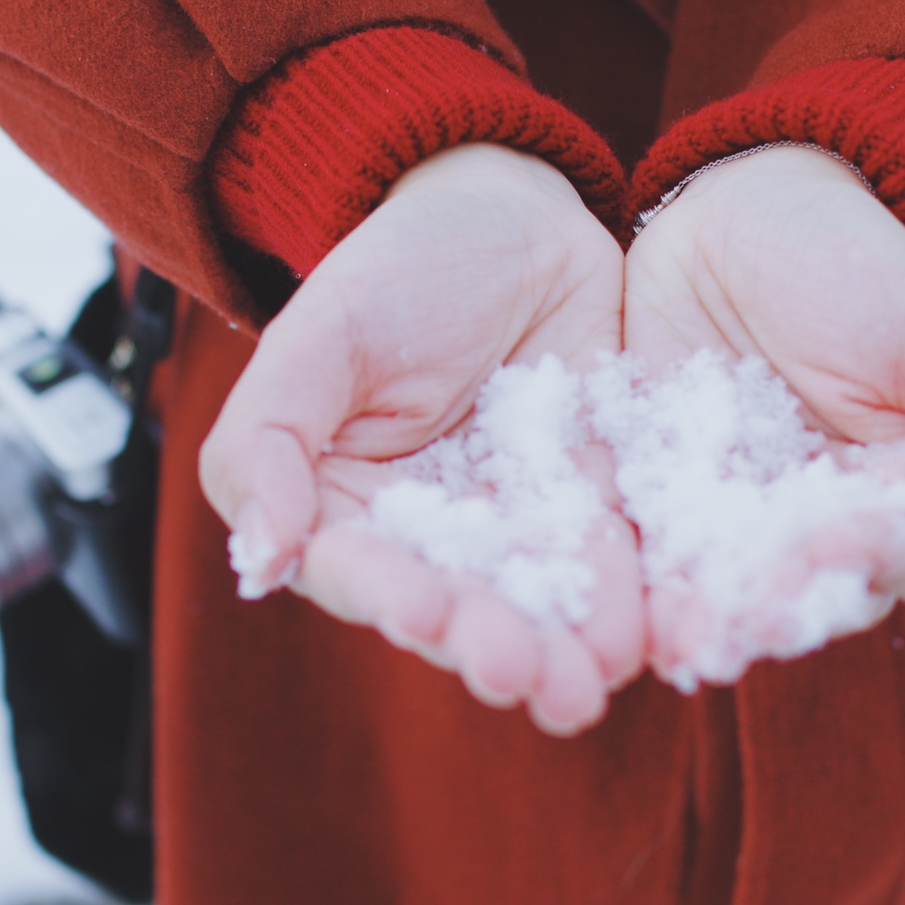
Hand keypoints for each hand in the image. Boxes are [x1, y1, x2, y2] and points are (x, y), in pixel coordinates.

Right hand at [199, 144, 644, 734]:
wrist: (511, 215)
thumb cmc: (395, 268)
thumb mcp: (321, 333)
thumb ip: (271, 434)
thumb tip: (263, 549)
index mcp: (340, 505)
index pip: (359, 570)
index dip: (390, 597)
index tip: (427, 613)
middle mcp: (427, 534)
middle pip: (454, 607)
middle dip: (488, 646)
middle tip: (524, 675)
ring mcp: (513, 526)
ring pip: (534, 604)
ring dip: (559, 652)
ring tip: (585, 689)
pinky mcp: (592, 507)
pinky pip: (609, 564)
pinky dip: (624, 605)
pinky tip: (641, 638)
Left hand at [623, 145, 904, 659]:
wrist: (735, 215)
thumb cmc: (856, 262)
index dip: (876, 552)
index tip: (835, 542)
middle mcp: (830, 531)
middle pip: (815, 589)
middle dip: (777, 610)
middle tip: (739, 629)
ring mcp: (742, 525)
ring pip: (731, 590)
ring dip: (707, 620)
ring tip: (680, 644)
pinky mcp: (664, 508)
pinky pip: (653, 555)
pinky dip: (639, 587)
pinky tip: (619, 616)